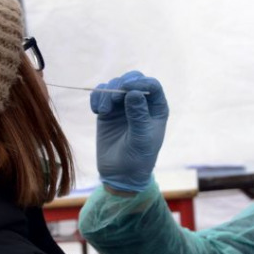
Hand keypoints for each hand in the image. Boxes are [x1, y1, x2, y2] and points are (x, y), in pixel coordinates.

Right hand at [90, 71, 168, 191]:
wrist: (121, 174)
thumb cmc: (138, 158)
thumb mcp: (141, 139)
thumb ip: (138, 116)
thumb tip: (134, 92)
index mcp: (156, 108)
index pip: (152, 86)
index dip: (140, 83)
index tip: (127, 89)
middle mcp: (141, 103)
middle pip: (133, 79)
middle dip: (122, 83)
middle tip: (113, 98)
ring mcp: (123, 105)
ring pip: (115, 85)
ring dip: (106, 93)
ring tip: (102, 112)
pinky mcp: (107, 111)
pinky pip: (101, 94)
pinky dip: (97, 97)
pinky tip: (97, 111)